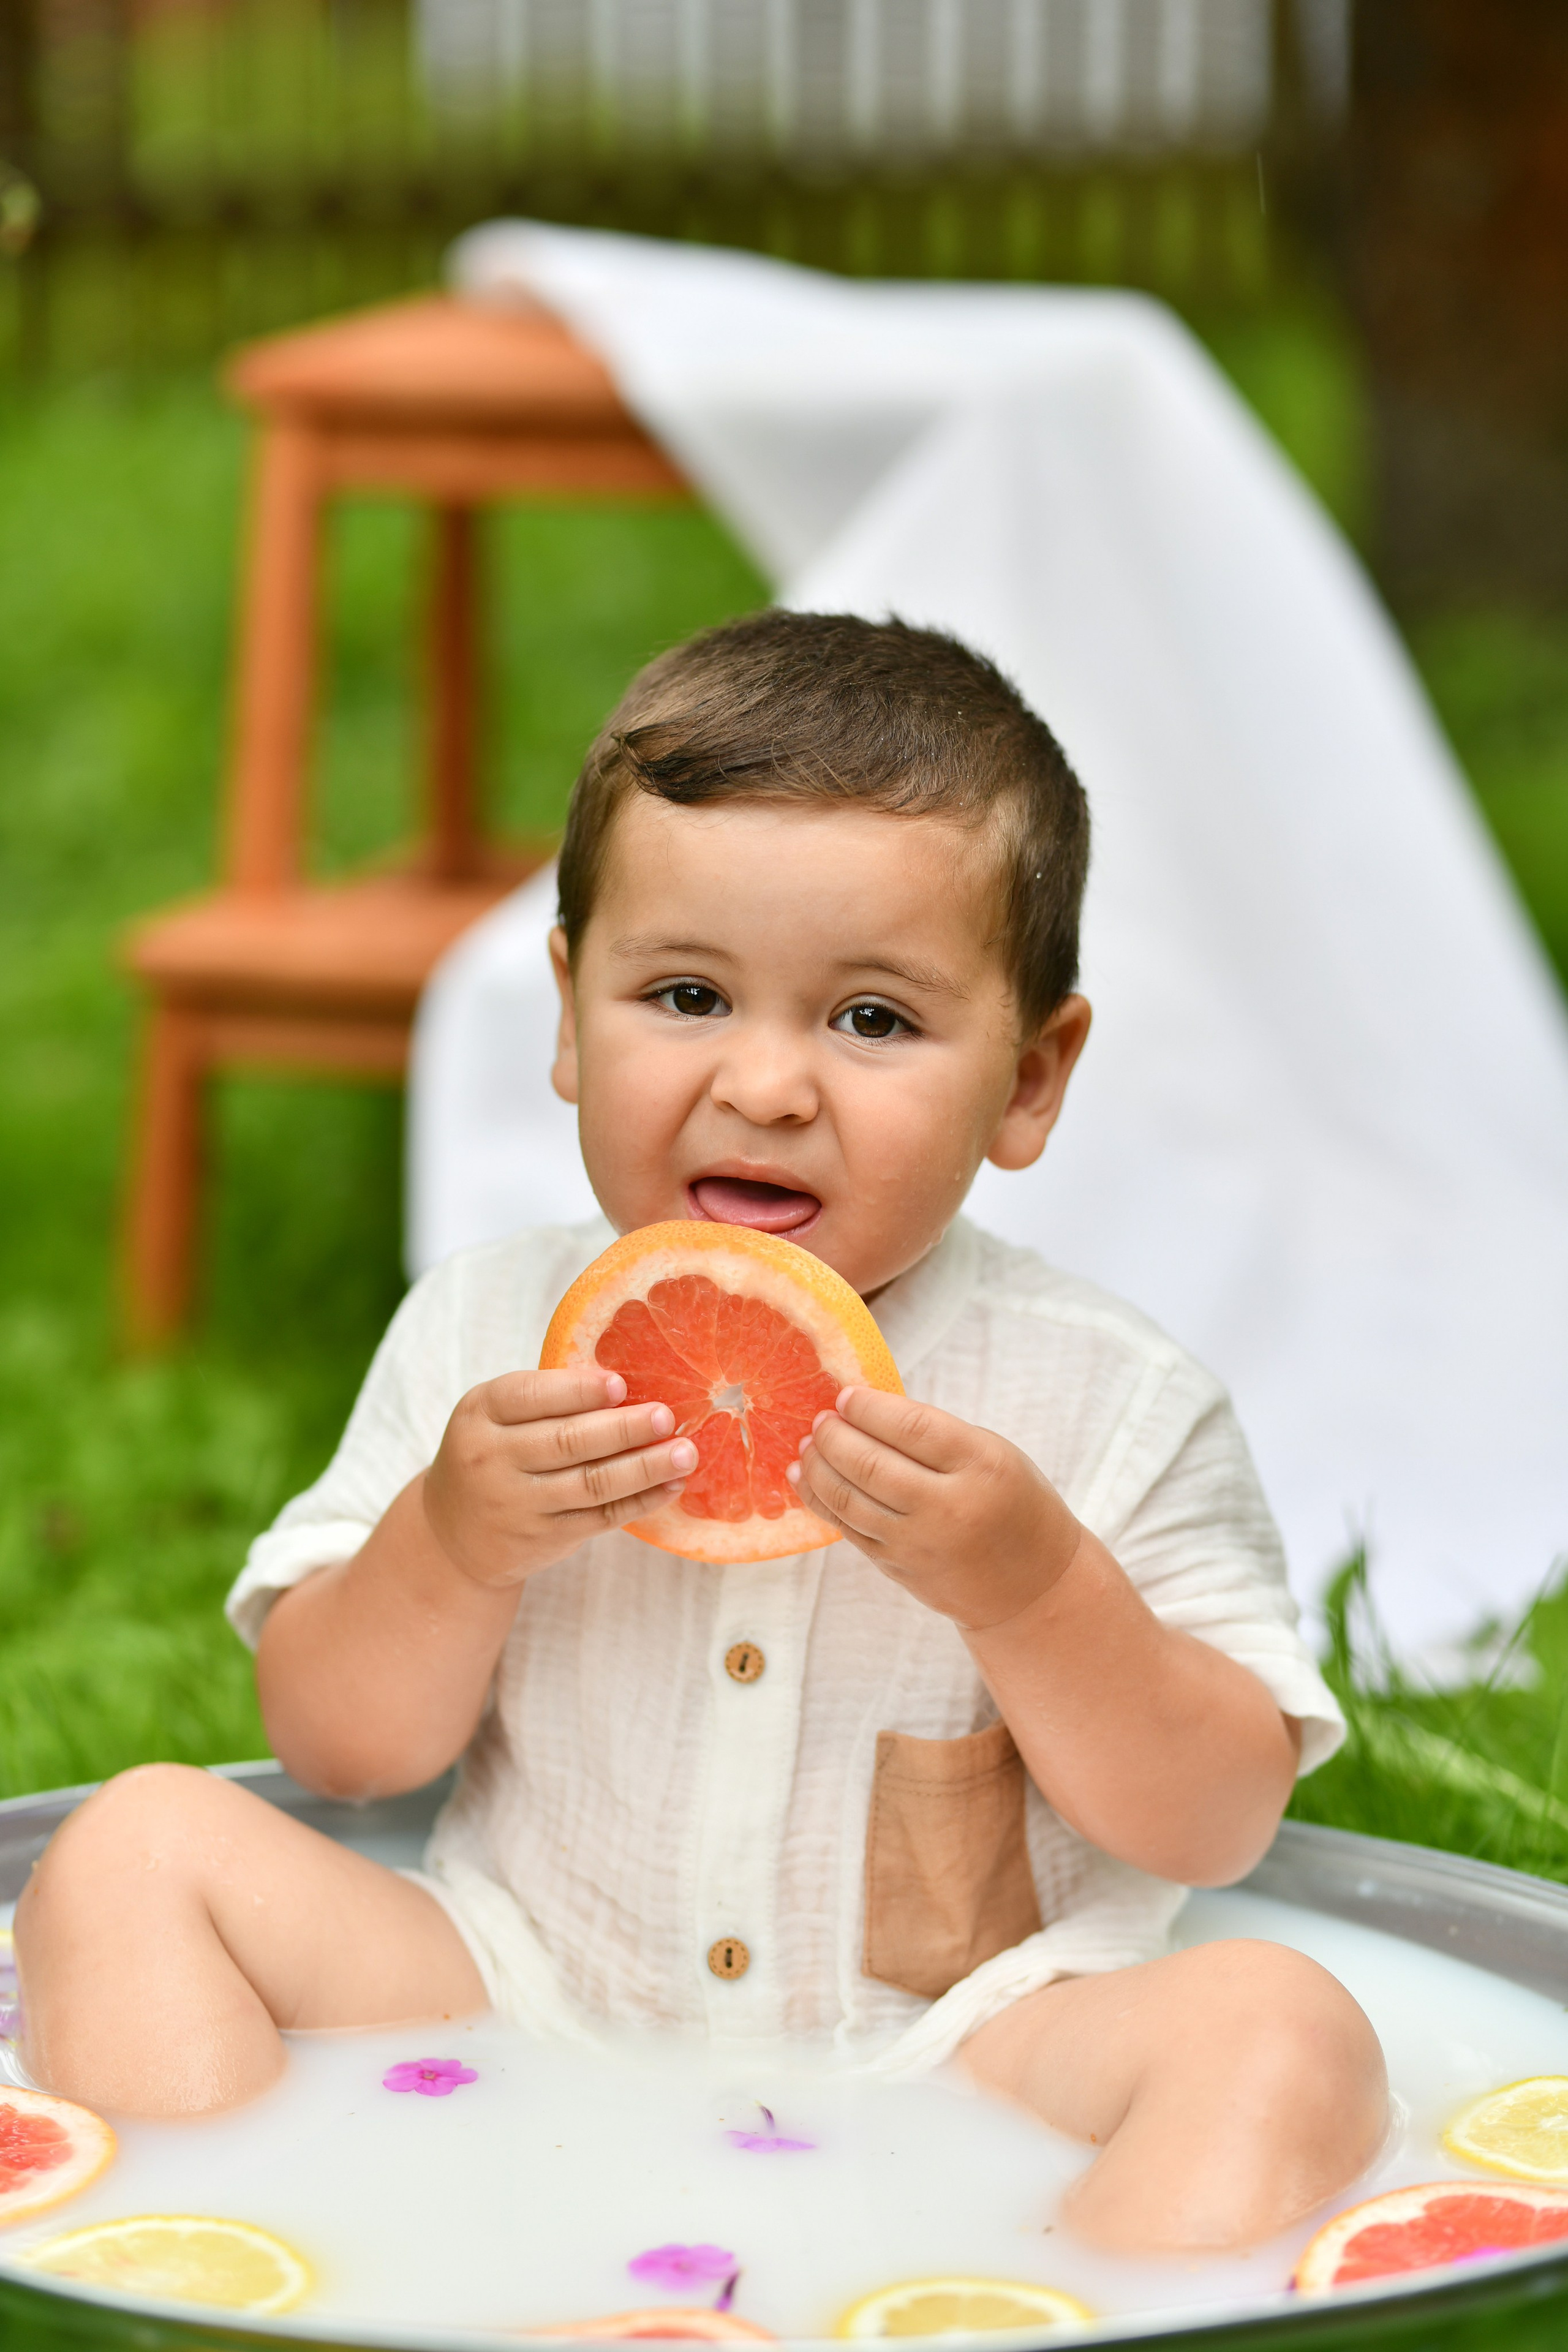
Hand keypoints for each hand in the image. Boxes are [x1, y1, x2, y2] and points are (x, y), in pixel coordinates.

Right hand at [421, 1370, 695, 1589]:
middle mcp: (492, 1458)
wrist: (452, 1535)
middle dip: (623, 1428)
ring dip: (643, 1467)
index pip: (530, 1397)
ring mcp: (517, 1504)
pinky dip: (640, 1501)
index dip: (577, 1391)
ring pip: (590, 1484)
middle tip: (667, 1416)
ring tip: (684, 1452)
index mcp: (480, 1413)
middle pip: (566, 1442)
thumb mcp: (496, 1416)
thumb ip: (546, 1399)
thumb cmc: (493, 1453)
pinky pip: (600, 1517)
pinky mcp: (543, 1538)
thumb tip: (627, 1383)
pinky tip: (671, 1486)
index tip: (620, 1384)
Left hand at [786, 1388, 1083, 1629]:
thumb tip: (867, 1410)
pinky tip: (806, 1477)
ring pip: (850, 1498)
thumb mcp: (993, 1455)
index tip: (845, 1395)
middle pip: (871, 1464)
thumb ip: (938, 1434)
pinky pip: (847, 1528)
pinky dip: (819, 1499)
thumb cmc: (1013, 1505)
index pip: (911, 1427)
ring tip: (808, 1443)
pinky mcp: (897, 1567)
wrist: (1031, 1587)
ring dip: (819, 1466)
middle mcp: (948, 1507)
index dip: (869, 1407)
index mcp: (981, 1466)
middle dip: (834, 1435)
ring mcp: (919, 1543)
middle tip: (820, 1418)